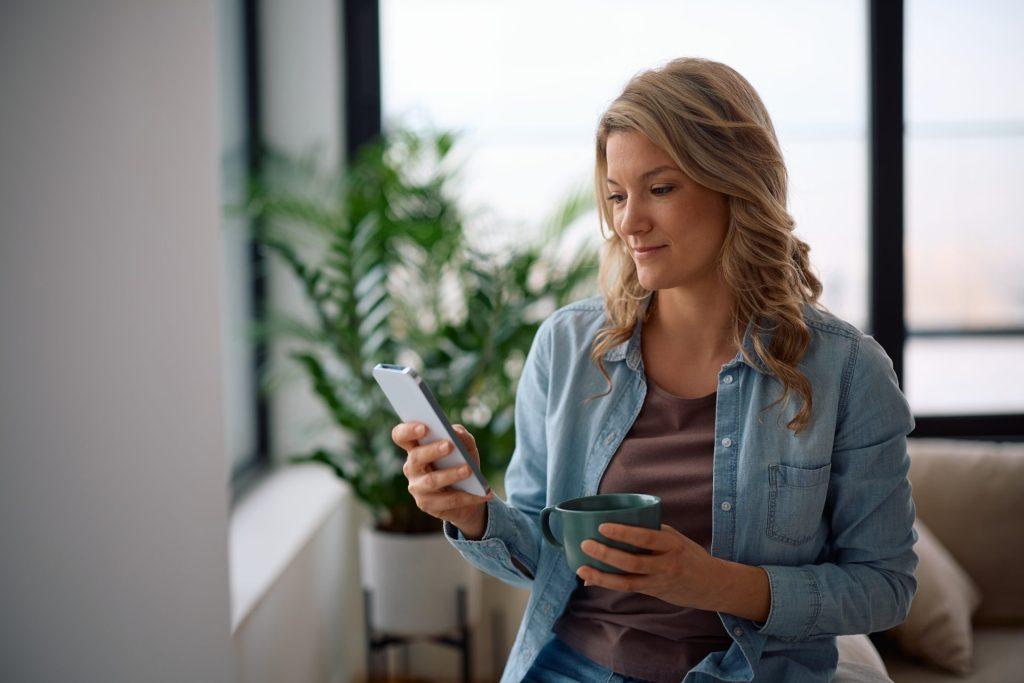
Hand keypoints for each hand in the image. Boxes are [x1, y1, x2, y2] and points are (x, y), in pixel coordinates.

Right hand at [392, 421, 492, 531]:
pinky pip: (448, 500)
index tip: (424, 427)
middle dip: (432, 450)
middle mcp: (412, 466)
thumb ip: (461, 436)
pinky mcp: (427, 504)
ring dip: (451, 474)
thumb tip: (455, 433)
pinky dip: (468, 496)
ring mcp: (417, 487)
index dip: (408, 430)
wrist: (470, 492)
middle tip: (449, 445)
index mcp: (416, 447)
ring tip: (468, 470)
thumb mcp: (466, 446)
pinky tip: (484, 493)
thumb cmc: (462, 462)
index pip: (401, 436)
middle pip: (416, 457)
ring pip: (432, 481)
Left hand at [576, 522, 724, 611]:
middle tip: (586, 544)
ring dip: (601, 575)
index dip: (623, 533)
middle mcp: (667, 564)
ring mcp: (660, 581)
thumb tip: (616, 529)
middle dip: (606, 554)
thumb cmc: (689, 554)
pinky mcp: (654, 592)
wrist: (713, 584)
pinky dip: (608, 583)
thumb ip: (651, 532)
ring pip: (627, 581)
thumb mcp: (675, 537)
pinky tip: (591, 579)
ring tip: (581, 568)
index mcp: (672, 544)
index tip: (602, 526)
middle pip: (633, 561)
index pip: (646, 537)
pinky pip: (628, 588)